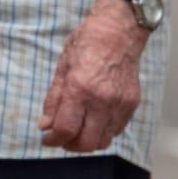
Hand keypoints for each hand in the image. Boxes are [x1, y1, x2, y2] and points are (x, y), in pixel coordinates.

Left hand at [38, 0, 146, 152]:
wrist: (118, 32)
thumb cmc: (85, 44)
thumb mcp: (61, 68)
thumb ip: (53, 99)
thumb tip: (45, 125)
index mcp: (80, 88)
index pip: (66, 129)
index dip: (53, 139)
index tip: (46, 139)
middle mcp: (103, 100)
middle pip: (87, 143)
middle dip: (70, 145)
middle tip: (60, 139)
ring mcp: (121, 104)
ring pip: (104, 141)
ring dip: (87, 142)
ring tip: (75, 132)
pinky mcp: (132, 105)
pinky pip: (116, 130)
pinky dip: (102, 133)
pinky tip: (92, 122)